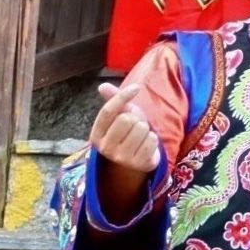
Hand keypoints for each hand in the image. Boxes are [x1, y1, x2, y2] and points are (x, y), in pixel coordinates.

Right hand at [86, 82, 160, 211]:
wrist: (136, 160)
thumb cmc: (127, 133)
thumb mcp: (120, 116)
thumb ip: (113, 100)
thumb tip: (102, 86)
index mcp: (96, 135)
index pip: (108, 111)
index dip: (122, 96)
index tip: (136, 88)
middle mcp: (105, 148)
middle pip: (126, 119)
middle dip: (136, 118)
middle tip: (135, 126)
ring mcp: (121, 158)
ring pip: (141, 128)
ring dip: (145, 129)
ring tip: (140, 136)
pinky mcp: (138, 164)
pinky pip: (151, 140)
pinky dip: (153, 139)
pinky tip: (146, 145)